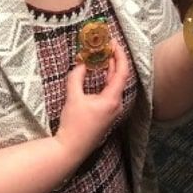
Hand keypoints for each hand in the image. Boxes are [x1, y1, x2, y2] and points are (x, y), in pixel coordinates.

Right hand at [54, 43, 130, 160]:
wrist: (71, 149)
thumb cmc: (74, 125)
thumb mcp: (73, 97)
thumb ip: (76, 77)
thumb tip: (81, 64)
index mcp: (112, 99)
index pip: (122, 72)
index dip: (119, 56)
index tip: (114, 43)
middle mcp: (116, 105)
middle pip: (120, 78)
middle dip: (114, 60)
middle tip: (107, 46)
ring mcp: (113, 111)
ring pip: (115, 85)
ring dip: (110, 70)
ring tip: (103, 56)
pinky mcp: (107, 115)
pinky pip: (111, 93)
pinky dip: (106, 81)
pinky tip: (99, 75)